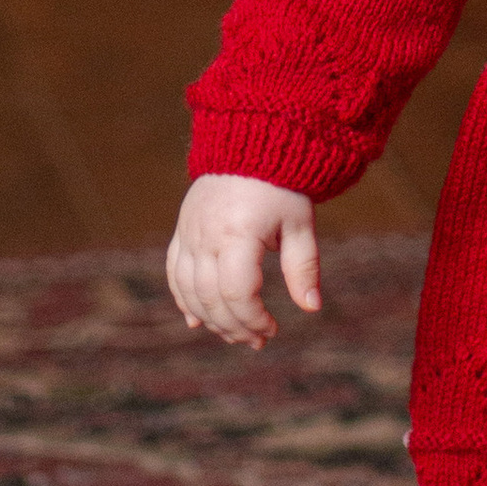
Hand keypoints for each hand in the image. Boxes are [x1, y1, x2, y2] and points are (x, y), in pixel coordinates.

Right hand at [167, 173, 321, 348]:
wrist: (248, 143)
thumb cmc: (281, 186)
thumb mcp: (299, 224)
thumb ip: (303, 267)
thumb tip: (312, 309)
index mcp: (238, 234)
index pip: (238, 293)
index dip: (254, 319)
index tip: (273, 330)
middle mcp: (207, 237)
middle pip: (212, 299)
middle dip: (235, 326)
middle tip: (257, 341)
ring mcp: (189, 234)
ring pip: (189, 292)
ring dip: (211, 320)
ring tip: (235, 334)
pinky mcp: (182, 231)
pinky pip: (174, 273)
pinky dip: (184, 300)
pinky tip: (198, 321)